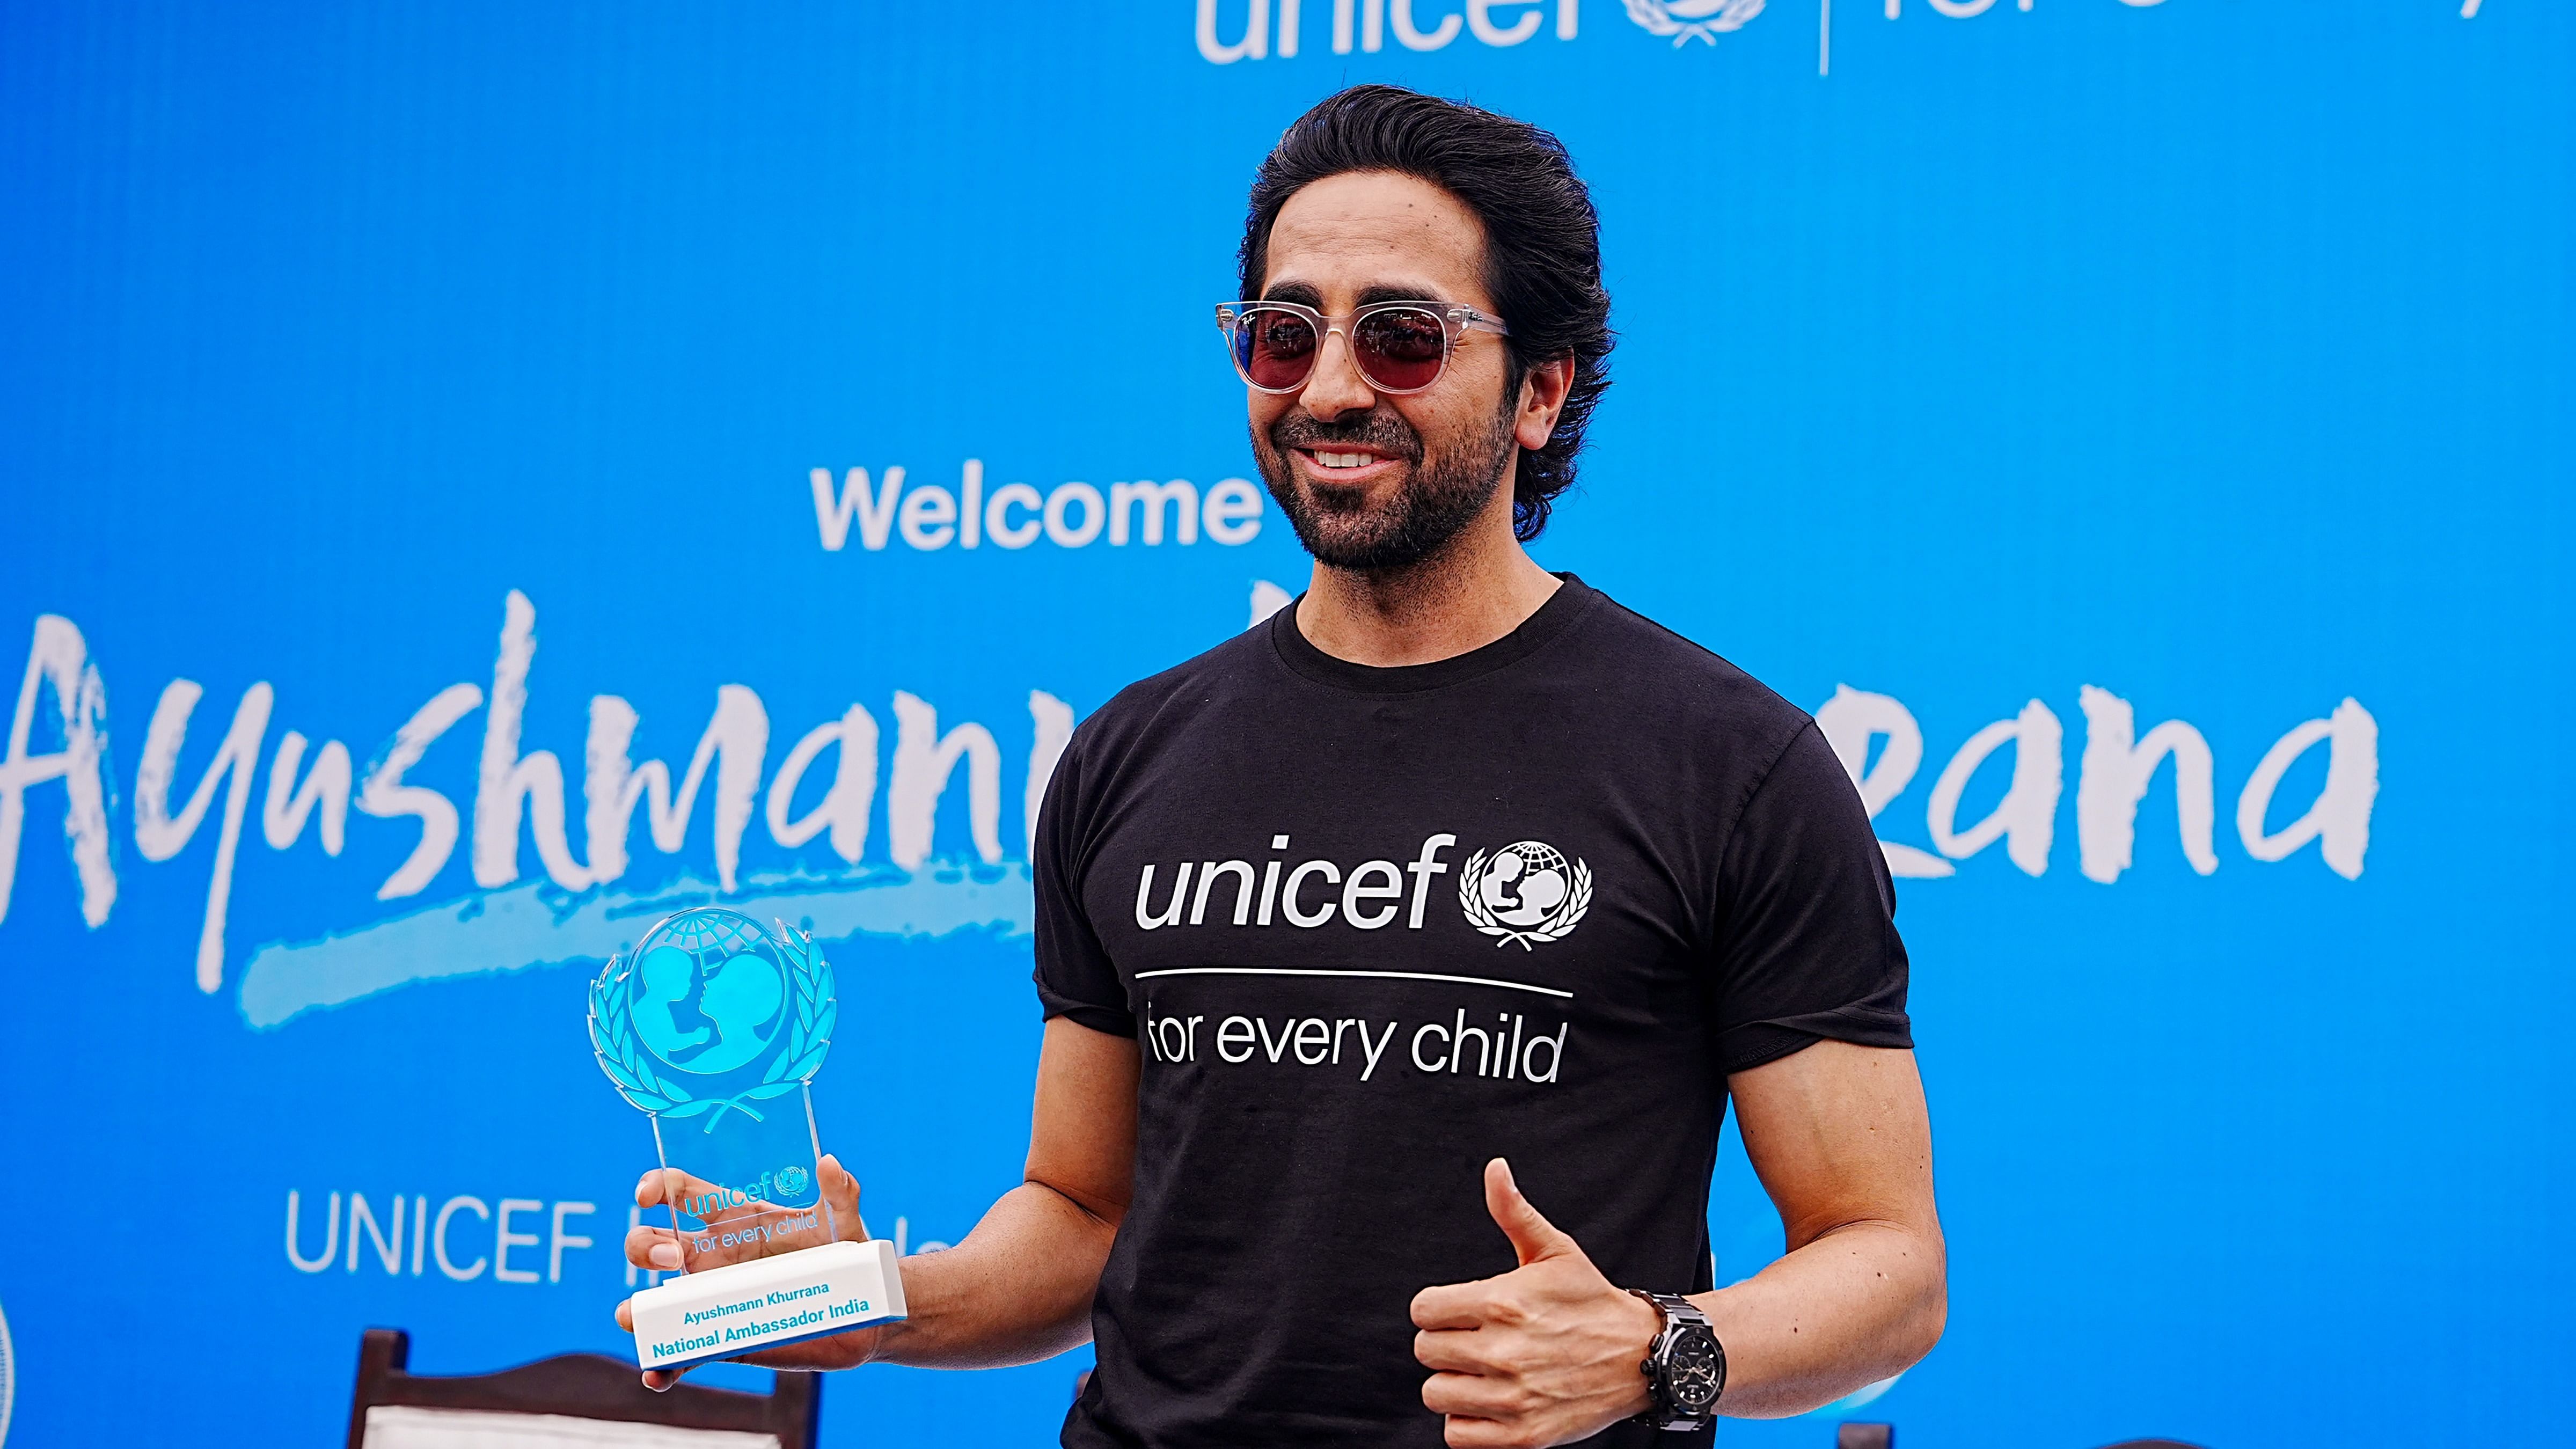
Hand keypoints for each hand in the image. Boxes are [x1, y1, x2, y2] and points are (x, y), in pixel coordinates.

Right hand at [615, 1153, 895, 1390]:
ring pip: (656, 1302)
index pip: (681, 1192)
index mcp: (735, 1219)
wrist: (863, 1310)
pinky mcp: (724, 1339)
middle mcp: (714, 1257)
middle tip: (674, 1259)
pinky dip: (664, 1365)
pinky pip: (683, 1353)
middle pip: (653, 1243)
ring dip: (637, 1310)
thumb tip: (830, 1162)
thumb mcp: (843, 1222)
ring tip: (634, 1317)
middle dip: (645, 1247)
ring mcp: (714, 1299)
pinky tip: (658, 1373)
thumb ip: (840, 1192)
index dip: (656, 1186)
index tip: (647, 1195)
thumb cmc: (846, 1255)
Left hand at [1410, 1158, 1662, 1447]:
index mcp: (1502, 1302)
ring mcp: (1513, 1397)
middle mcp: (1503, 1351)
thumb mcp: (1555, 1250)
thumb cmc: (1591, 1300)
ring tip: (1482, 1371)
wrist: (1642, 1356)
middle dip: (1445, 1342)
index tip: (1459, 1311)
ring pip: (1436, 1394)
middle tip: (1475, 1339)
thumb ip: (1514, 1212)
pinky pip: (1457, 1434)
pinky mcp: (1523, 1434)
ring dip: (1453, 1383)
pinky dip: (1467, 1421)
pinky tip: (1489, 1400)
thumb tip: (1494, 1169)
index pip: (1422, 1310)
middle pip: (1425, 1351)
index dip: (1436, 1308)